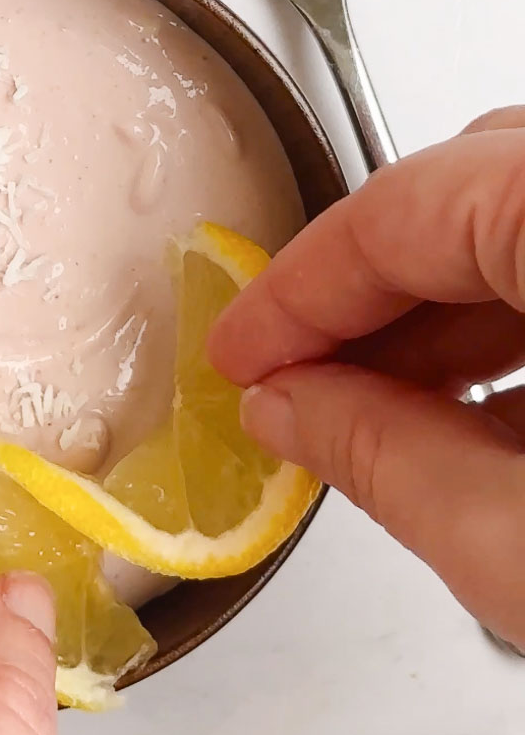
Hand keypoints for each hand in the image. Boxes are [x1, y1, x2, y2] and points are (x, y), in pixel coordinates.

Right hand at [209, 111, 524, 648]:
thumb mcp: (521, 546)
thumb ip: (385, 459)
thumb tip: (294, 408)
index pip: (403, 211)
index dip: (296, 292)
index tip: (238, 352)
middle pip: (470, 189)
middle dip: (373, 292)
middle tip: (297, 378)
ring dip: (452, 310)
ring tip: (384, 414)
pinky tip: (493, 416)